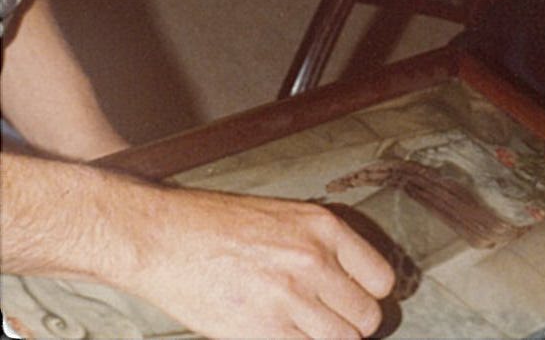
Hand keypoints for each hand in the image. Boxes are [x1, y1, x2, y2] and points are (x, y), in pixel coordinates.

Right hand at [117, 185, 396, 338]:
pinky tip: (281, 336)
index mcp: (325, 228)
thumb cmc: (216, 225)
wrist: (162, 238)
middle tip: (327, 323)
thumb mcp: (285, 217)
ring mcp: (290, 297)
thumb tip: (348, 283)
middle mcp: (314, 261)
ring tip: (303, 331)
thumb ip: (322, 247)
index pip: (381, 280)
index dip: (368, 297)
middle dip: (350, 325)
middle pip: (366, 317)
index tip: (352, 302)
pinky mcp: (262, 329)